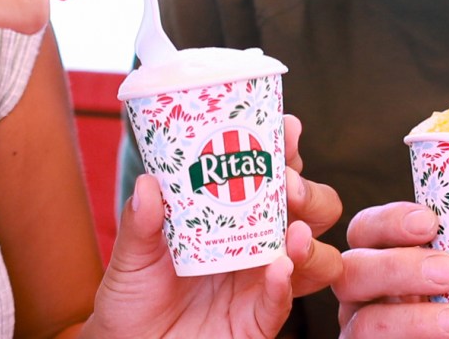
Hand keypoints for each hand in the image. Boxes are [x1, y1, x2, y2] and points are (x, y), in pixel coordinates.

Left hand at [85, 115, 342, 336]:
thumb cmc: (135, 298)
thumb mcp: (131, 255)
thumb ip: (140, 223)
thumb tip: (148, 183)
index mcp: (234, 215)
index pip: (273, 175)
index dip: (287, 149)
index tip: (286, 129)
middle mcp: (257, 244)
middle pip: (310, 210)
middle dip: (310, 192)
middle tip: (288, 185)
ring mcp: (263, 281)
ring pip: (317, 257)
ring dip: (309, 240)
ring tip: (291, 231)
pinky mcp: (258, 319)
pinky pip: (283, 302)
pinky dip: (285, 284)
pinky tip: (278, 269)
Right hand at [334, 202, 448, 337]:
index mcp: (385, 261)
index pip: (368, 230)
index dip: (390, 219)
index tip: (430, 219)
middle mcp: (364, 294)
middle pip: (351, 267)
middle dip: (397, 264)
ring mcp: (359, 330)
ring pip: (361, 318)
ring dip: (413, 315)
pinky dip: (417, 335)